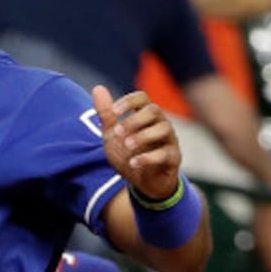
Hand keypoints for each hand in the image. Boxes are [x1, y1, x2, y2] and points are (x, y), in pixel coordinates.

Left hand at [92, 85, 182, 204]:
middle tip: (117, 132)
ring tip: (126, 145)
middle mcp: (160, 124)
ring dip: (143, 136)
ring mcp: (169, 140)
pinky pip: (166, 154)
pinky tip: (133, 162)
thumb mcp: (112, 136)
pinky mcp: (173, 158)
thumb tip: (97, 88)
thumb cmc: (128, 154)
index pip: (142, 98)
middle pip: (154, 110)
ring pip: (164, 129)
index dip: (129, 101)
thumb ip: (106, 115)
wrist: (142, 183)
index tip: (114, 112)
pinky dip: (149, 157)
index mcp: (145, 116)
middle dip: (134, 119)